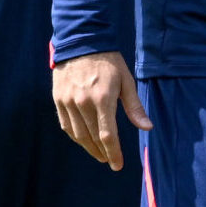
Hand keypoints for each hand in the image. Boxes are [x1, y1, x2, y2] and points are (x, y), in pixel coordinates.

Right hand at [52, 50, 151, 170]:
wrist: (81, 42)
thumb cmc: (109, 61)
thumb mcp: (126, 80)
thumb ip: (134, 107)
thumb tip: (147, 127)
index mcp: (103, 99)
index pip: (107, 135)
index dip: (113, 152)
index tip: (118, 165)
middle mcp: (83, 103)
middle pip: (92, 138)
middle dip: (102, 152)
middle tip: (110, 160)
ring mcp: (68, 102)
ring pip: (78, 134)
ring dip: (88, 147)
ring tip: (99, 153)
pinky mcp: (58, 100)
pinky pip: (66, 125)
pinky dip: (75, 136)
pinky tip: (83, 140)